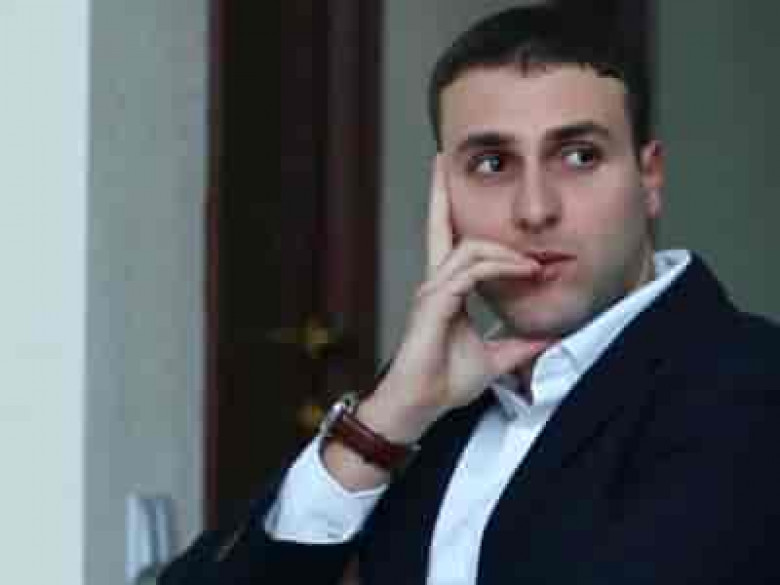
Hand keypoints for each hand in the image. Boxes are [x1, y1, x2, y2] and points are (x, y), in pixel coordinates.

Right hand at [360, 156, 552, 441]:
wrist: (419, 406)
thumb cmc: (444, 383)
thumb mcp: (495, 359)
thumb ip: (518, 345)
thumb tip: (548, 339)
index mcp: (446, 291)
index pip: (451, 243)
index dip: (452, 212)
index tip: (473, 195)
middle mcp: (436, 283)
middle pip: (443, 227)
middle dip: (443, 193)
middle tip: (449, 163)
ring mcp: (432, 290)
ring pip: (469, 248)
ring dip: (505, 250)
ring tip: (533, 263)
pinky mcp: (434, 302)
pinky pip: (470, 271)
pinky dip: (499, 267)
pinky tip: (522, 271)